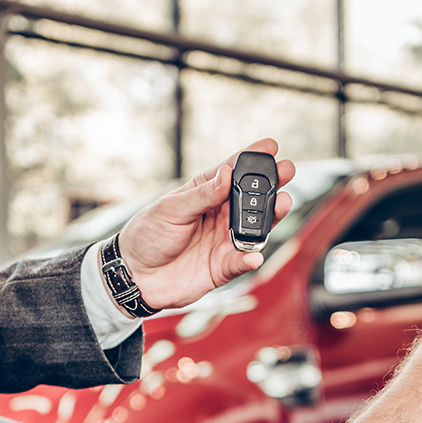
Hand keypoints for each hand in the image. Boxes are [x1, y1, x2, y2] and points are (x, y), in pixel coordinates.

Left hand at [117, 138, 294, 309]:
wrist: (135, 276)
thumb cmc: (147, 236)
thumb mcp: (170, 209)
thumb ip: (201, 194)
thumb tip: (226, 174)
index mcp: (205, 194)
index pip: (233, 171)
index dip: (252, 158)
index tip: (271, 146)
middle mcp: (220, 215)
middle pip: (253, 198)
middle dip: (273, 184)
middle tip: (287, 172)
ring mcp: (224, 240)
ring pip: (256, 227)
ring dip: (272, 216)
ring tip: (282, 204)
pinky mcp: (223, 267)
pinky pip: (243, 261)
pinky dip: (250, 259)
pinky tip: (254, 254)